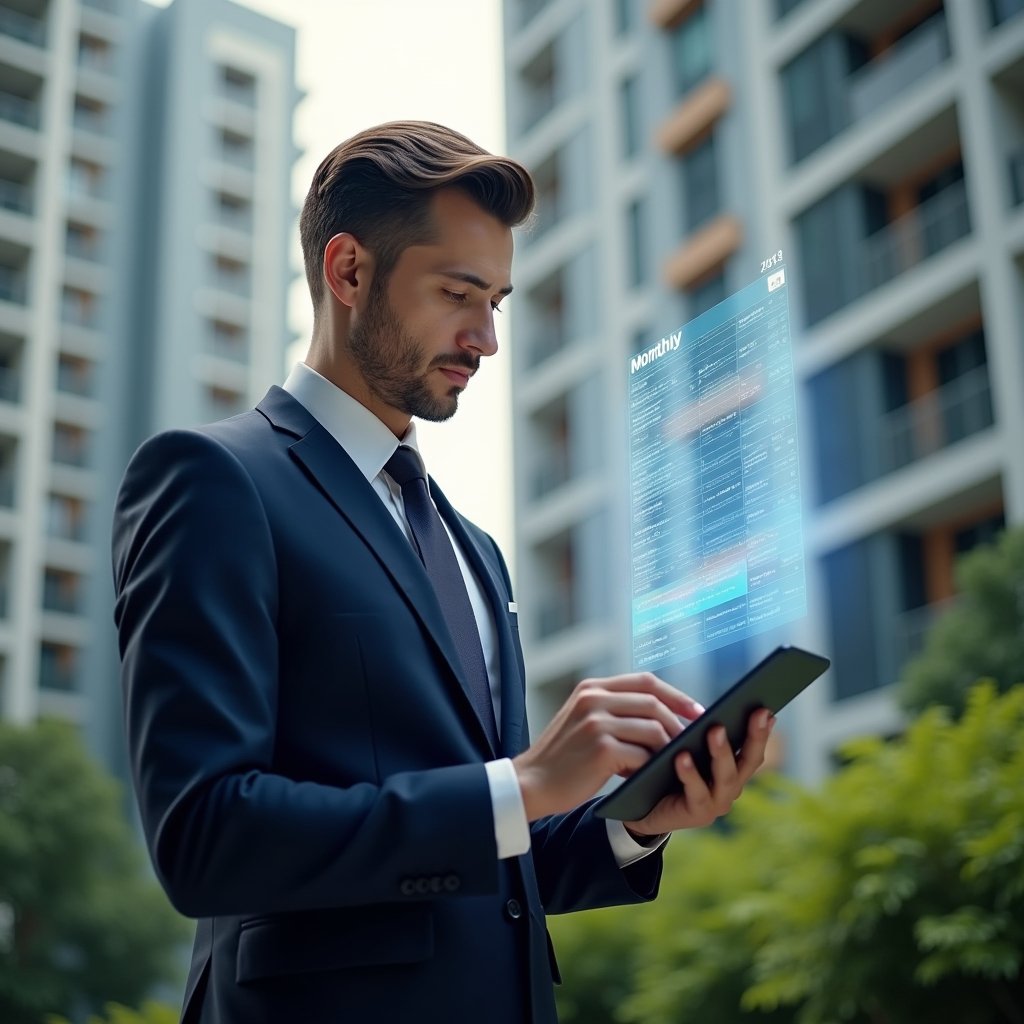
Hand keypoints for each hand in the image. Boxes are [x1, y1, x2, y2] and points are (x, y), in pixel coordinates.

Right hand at [512, 673, 704, 820]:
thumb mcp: (583, 721)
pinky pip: (642, 755)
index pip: (644, 681)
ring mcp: (597, 722)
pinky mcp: (602, 748)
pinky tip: (650, 776)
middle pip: (653, 701)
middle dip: (678, 722)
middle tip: (692, 740)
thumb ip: (614, 711)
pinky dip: (651, 767)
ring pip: (653, 728)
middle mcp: (594, 699)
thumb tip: (662, 718)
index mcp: (591, 688)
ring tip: (671, 761)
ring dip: (667, 747)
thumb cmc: (563, 758)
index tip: (696, 710)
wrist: (531, 783)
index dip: (675, 694)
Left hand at [623, 709, 774, 836]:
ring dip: (722, 752)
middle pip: (749, 761)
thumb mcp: (687, 746)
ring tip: (715, 730)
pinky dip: (691, 774)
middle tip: (757, 712)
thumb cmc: (667, 770)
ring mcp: (717, 802)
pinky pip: (697, 793)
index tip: (767, 708)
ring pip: (726, 777)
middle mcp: (731, 786)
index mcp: (732, 768)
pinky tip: (682, 756)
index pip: (752, 747)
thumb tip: (717, 705)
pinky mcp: (698, 814)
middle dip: (755, 736)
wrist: (644, 806)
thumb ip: (703, 732)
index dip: (762, 729)